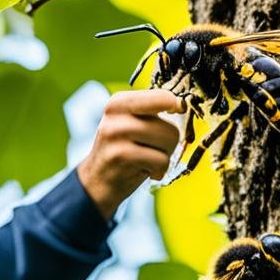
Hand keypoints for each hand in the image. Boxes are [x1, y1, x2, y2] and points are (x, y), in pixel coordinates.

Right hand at [76, 90, 183, 219]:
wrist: (97, 182)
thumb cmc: (122, 152)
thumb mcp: (131, 125)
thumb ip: (152, 112)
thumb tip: (182, 105)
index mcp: (119, 101)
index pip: (163, 97)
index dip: (177, 107)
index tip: (176, 112)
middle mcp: (115, 113)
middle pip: (170, 126)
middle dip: (169, 143)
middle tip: (151, 150)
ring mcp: (116, 133)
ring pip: (169, 141)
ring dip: (164, 156)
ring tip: (146, 160)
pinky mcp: (122, 155)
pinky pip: (161, 160)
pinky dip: (158, 170)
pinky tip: (143, 171)